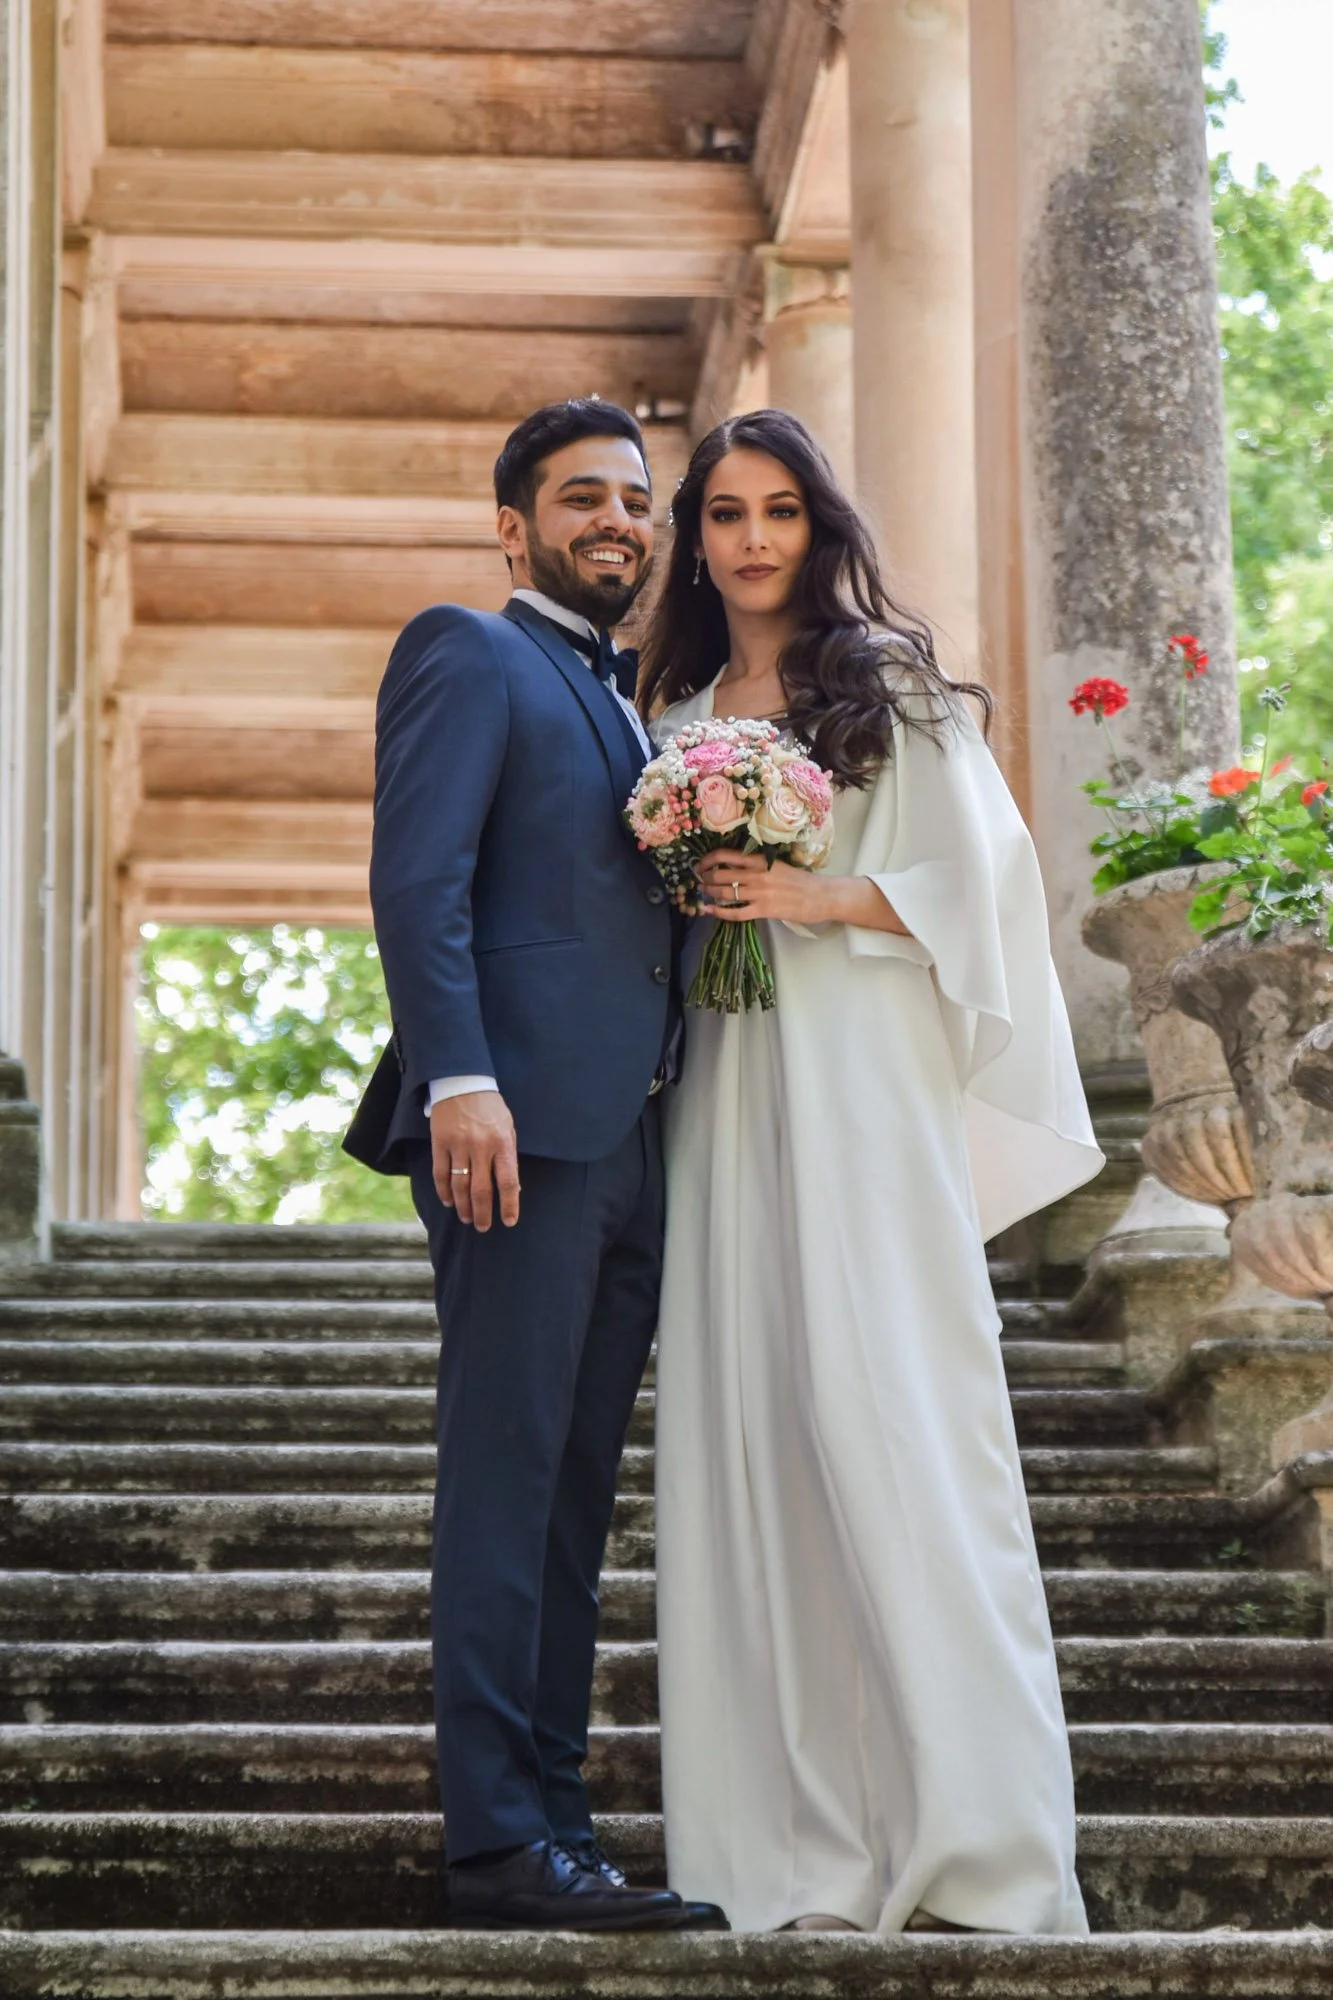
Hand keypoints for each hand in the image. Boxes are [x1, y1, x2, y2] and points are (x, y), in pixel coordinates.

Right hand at [430, 1092, 519, 1230]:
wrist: (463, 1082)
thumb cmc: (490, 1107)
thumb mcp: (508, 1127)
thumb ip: (509, 1156)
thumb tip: (513, 1187)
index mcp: (502, 1143)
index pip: (508, 1182)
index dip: (509, 1205)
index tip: (508, 1221)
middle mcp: (480, 1147)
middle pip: (481, 1190)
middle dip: (483, 1213)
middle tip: (482, 1227)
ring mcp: (458, 1145)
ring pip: (459, 1186)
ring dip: (463, 1206)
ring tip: (467, 1217)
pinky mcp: (439, 1143)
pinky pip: (440, 1174)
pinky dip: (444, 1191)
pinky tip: (448, 1201)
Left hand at [694, 851, 908, 934]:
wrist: (821, 895)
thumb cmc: (801, 880)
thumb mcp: (777, 864)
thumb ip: (757, 864)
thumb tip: (734, 864)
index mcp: (761, 860)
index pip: (726, 855)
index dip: (707, 860)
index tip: (700, 864)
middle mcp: (757, 874)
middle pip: (720, 874)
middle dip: (705, 878)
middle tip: (700, 881)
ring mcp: (760, 893)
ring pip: (725, 892)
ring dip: (709, 893)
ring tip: (703, 894)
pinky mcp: (764, 910)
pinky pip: (736, 912)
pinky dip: (720, 912)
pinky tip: (711, 911)